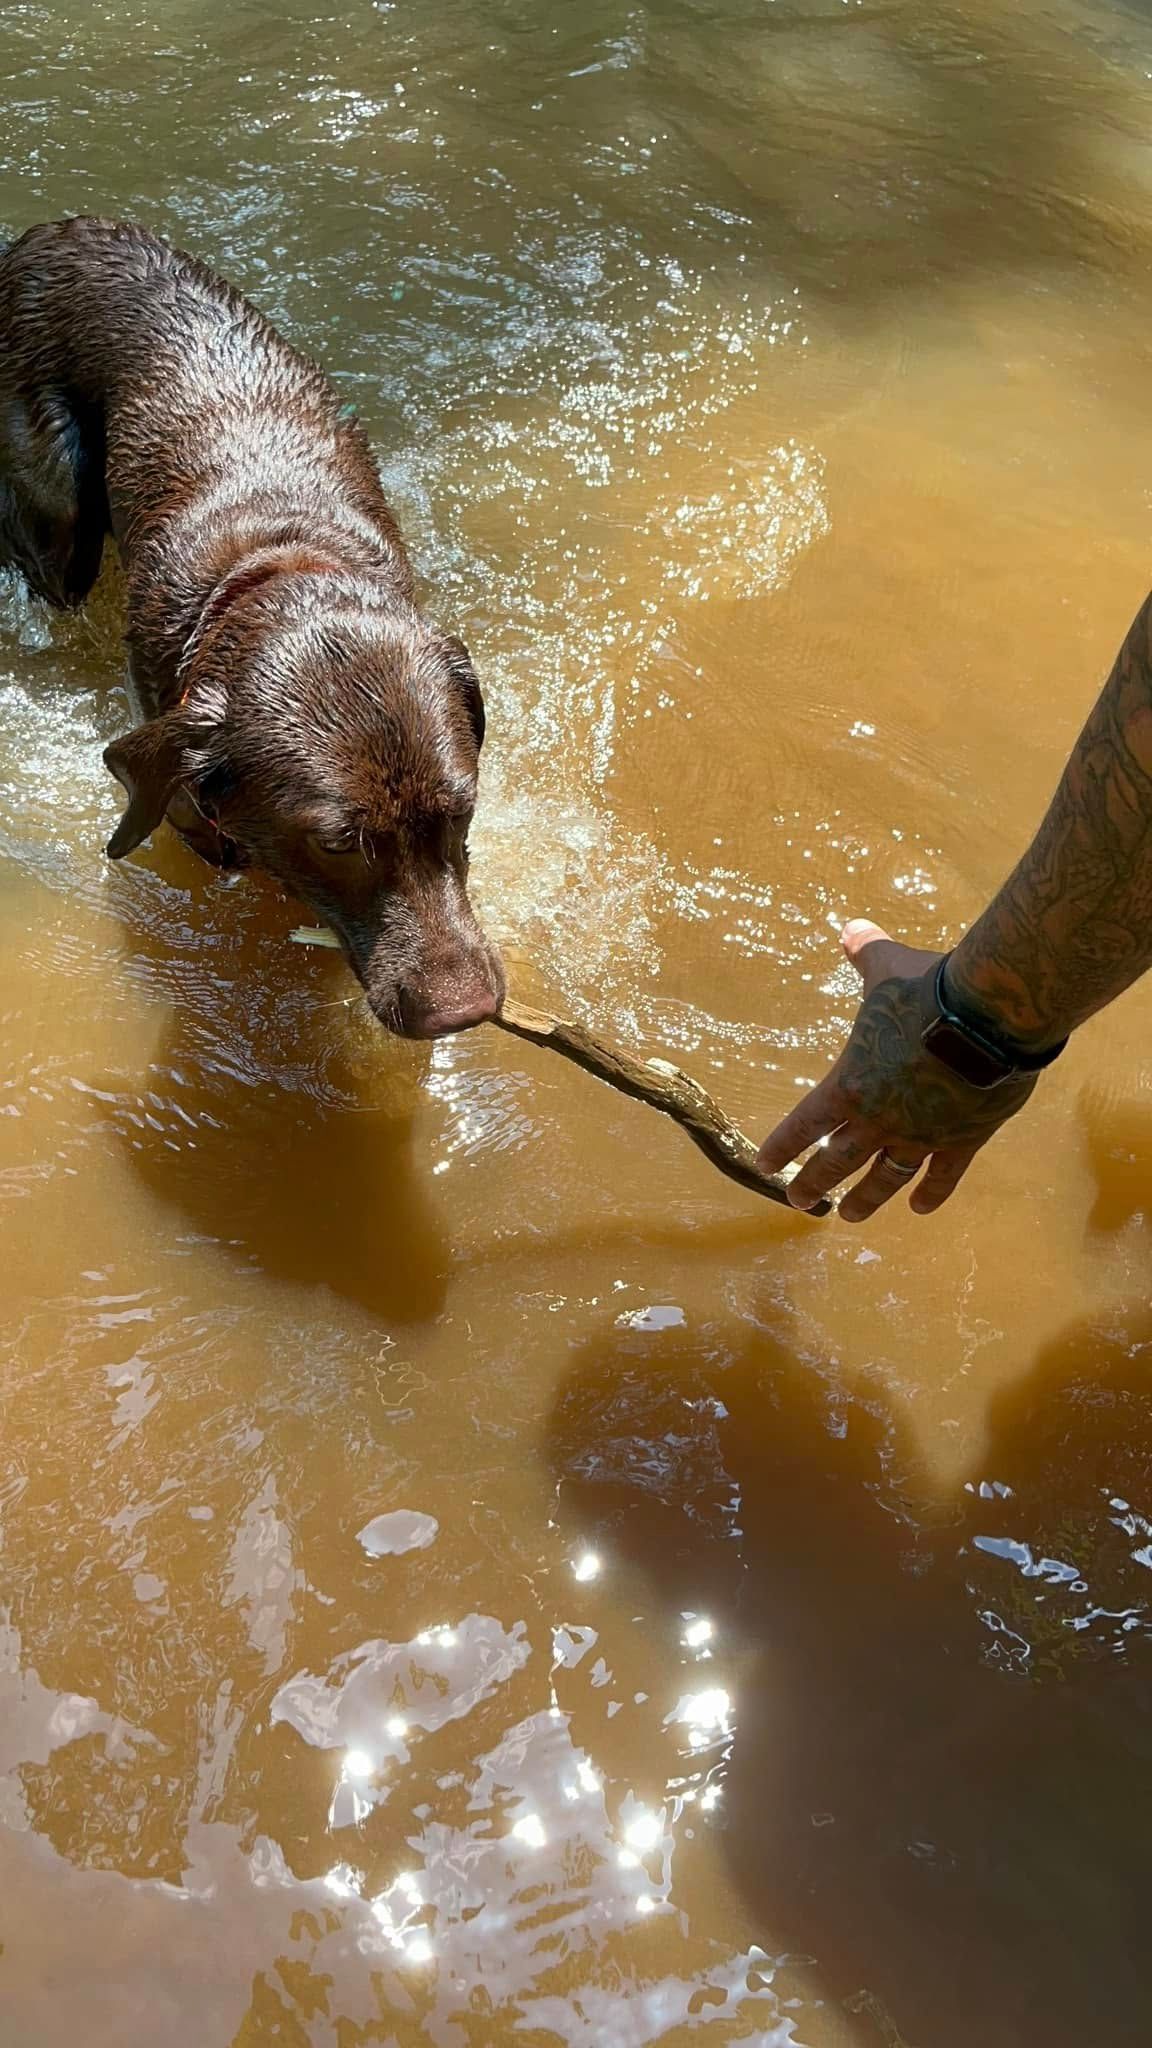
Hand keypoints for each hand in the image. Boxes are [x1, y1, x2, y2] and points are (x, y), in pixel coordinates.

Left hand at [757, 920, 1038, 1220]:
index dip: (782, 1146)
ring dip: (865, 1199)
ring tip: (849, 1215)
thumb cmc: (926, 991)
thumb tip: (851, 928)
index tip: (765, 1165)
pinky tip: (919, 1209)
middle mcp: (878, 1120)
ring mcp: (919, 1136)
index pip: (804, 1124)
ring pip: (884, 1179)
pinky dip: (930, 1194)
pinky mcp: (961, 1142)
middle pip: (837, 1162)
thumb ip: (865, 953)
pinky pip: (942, 1176)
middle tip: (798, 1201)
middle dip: (814, 1183)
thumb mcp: (887, 967)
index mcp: (849, 1084)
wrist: (986, 1018)